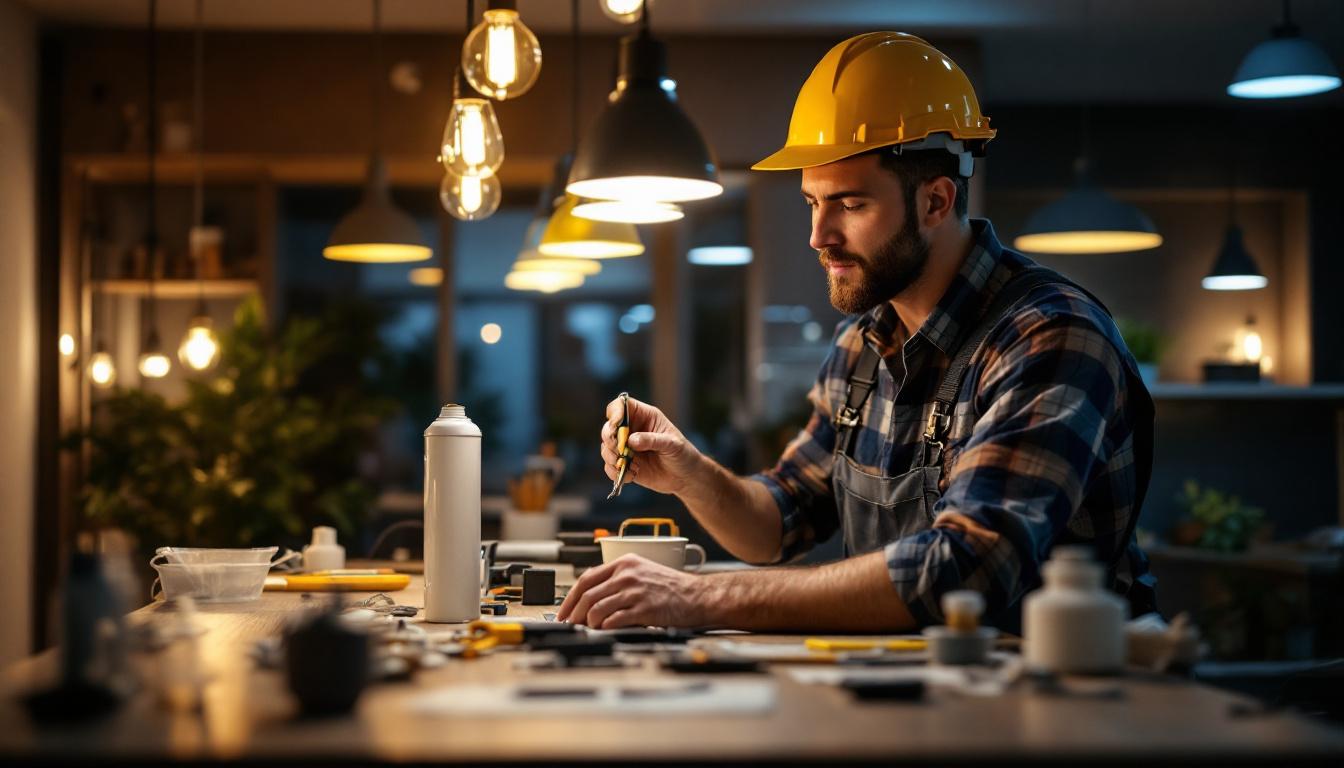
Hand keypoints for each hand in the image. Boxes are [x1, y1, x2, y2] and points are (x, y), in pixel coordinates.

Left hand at [556, 554, 709, 628]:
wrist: (698, 596)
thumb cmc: (671, 587)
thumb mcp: (642, 572)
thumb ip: (618, 579)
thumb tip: (592, 598)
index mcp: (624, 563)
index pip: (586, 578)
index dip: (570, 597)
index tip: (564, 611)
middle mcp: (627, 574)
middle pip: (588, 594)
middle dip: (574, 613)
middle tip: (570, 625)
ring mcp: (635, 591)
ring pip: (597, 608)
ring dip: (588, 622)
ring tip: (589, 629)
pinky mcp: (643, 609)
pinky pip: (614, 620)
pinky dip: (605, 628)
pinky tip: (605, 631)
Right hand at [600, 395, 702, 495]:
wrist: (685, 477)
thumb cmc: (683, 454)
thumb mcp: (672, 444)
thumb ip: (652, 440)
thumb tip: (631, 440)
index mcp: (644, 417)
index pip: (622, 405)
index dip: (615, 412)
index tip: (616, 425)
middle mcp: (632, 430)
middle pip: (609, 427)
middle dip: (610, 439)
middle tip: (620, 449)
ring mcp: (626, 448)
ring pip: (606, 448)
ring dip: (611, 457)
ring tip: (628, 465)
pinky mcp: (624, 465)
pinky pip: (610, 467)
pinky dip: (615, 472)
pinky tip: (632, 475)